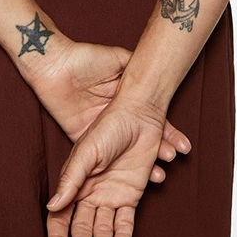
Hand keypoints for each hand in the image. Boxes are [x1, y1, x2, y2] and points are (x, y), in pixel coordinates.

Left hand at [30, 40, 190, 184]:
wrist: (54, 64)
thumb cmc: (85, 57)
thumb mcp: (117, 57)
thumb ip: (135, 64)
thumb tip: (156, 67)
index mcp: (122, 99)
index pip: (150, 118)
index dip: (166, 131)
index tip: (182, 145)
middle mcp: (112, 116)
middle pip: (140, 138)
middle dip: (159, 149)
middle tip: (173, 158)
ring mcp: (97, 129)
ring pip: (123, 151)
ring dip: (141, 163)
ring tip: (159, 173)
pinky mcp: (80, 136)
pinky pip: (99, 158)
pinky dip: (113, 170)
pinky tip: (130, 179)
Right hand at [45, 93, 183, 236]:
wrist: (139, 115)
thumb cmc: (109, 127)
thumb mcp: (87, 151)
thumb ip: (71, 179)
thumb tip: (52, 206)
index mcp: (74, 182)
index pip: (60, 215)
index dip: (58, 236)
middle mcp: (90, 192)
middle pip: (82, 226)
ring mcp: (110, 195)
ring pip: (103, 227)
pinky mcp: (130, 195)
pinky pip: (125, 221)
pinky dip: (122, 236)